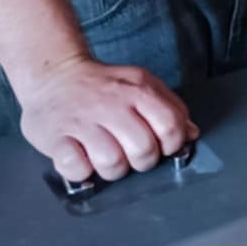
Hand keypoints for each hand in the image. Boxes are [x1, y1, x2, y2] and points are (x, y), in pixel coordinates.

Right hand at [17, 58, 195, 184]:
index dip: (171, 145)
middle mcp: (111, 103)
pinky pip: (77, 168)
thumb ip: (169, 107)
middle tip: (131, 154)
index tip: (161, 146)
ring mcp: (82, 120)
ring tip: (106, 157)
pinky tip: (82, 157)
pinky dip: (82, 171)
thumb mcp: (141, 85)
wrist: (55, 74)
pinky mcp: (55, 137)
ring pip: (112, 164)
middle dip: (142, 162)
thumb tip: (191, 134)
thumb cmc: (103, 87)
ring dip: (112, 169)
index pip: (171, 126)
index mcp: (138, 89)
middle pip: (143, 150)